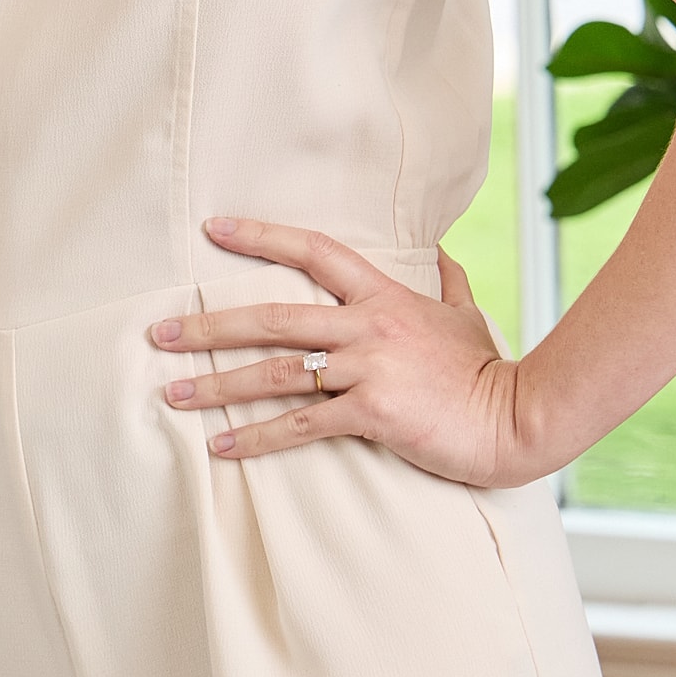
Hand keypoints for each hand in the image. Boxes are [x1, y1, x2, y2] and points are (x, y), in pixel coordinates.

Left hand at [152, 217, 537, 488]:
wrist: (515, 418)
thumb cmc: (487, 369)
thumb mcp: (466, 313)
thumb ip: (448, 280)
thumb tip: (442, 251)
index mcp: (383, 296)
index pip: (314, 250)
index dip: (262, 237)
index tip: (213, 228)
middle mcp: (367, 325)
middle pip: (272, 317)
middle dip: (210, 326)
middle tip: (160, 333)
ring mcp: (367, 368)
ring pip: (276, 371)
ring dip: (218, 384)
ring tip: (173, 393)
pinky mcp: (371, 412)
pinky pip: (301, 425)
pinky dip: (257, 438)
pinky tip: (222, 448)